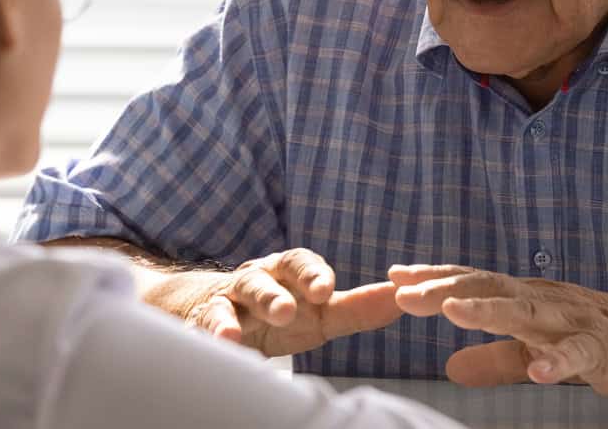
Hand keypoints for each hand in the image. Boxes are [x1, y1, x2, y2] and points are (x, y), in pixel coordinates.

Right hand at [186, 248, 402, 356]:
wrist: (218, 314)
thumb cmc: (280, 312)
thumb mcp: (317, 312)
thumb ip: (356, 308)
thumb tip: (401, 298)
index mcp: (286, 273)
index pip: (299, 264)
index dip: (311, 274)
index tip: (325, 289)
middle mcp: (257, 279)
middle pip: (265, 278)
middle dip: (276, 293)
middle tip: (288, 309)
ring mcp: (229, 300)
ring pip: (236, 298)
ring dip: (249, 309)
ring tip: (250, 329)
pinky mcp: (205, 322)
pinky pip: (208, 324)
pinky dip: (214, 332)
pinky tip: (224, 342)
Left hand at [389, 264, 607, 404]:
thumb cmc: (589, 338)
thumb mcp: (534, 349)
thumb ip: (494, 358)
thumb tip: (450, 368)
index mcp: (522, 296)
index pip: (471, 282)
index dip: (433, 278)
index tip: (394, 276)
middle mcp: (541, 299)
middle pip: (487, 288)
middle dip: (444, 288)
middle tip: (404, 292)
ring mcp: (571, 320)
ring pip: (525, 311)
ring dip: (488, 311)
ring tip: (452, 312)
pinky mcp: (601, 347)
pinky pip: (578, 354)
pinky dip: (557, 361)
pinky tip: (538, 372)